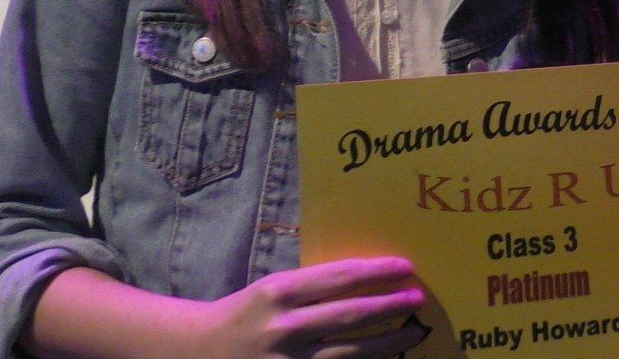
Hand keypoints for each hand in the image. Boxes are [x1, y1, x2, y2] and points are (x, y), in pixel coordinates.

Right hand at [194, 258, 428, 358]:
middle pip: (351, 315)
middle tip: (418, 298)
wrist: (199, 351)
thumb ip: (312, 286)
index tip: (406, 268)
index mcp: (279, 292)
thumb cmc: (246, 313)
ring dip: (388, 342)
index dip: (377, 272)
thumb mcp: (273, 289)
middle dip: (391, 306)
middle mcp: (284, 327)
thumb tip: (367, 277)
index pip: (339, 278)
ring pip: (350, 353)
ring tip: (414, 331)